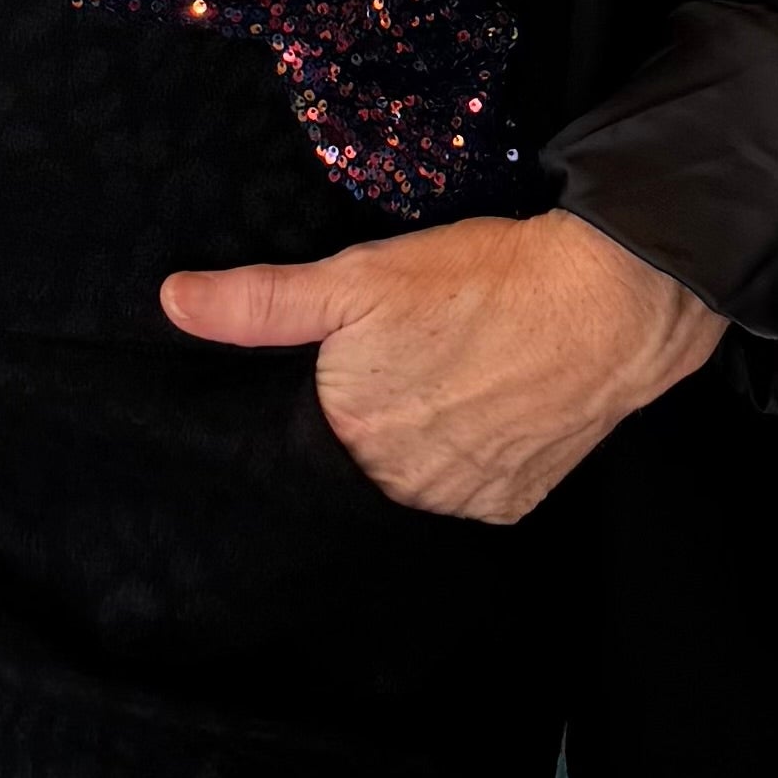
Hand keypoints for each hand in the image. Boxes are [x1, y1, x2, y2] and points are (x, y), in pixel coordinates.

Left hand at [159, 211, 725, 524]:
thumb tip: (171, 302)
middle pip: (362, 466)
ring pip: (415, 481)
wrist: (607, 299)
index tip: (341, 369)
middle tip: (402, 365)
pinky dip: (471, 456)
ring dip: (419, 446)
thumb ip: (260, 302)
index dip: (318, 404)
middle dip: (369, 427)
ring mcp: (464, 501)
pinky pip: (472, 489)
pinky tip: (483, 406)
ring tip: (443, 380)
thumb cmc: (477, 278)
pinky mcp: (516, 501)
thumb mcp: (358, 276)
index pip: (306, 444)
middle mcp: (404, 489)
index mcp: (352, 438)